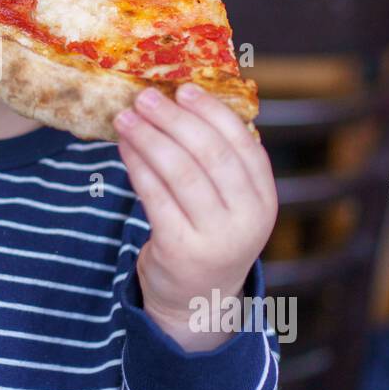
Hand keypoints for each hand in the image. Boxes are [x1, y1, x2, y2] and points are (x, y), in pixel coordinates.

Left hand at [114, 84, 277, 349]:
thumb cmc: (209, 235)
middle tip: (145, 97)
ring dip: (148, 137)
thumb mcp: (231, 203)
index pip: (242, 144)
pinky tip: (123, 147)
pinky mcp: (180, 250)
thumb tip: (181, 100)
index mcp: (265, 198)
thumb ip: (219, 162)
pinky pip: (154, 196)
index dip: (212, 112)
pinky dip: (136, 165)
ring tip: (125, 117)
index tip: (184, 88)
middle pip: (209, 154)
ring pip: (179, 172)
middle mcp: (248, 218)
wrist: (197, 301)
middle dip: (174, 119)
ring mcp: (216, 237)